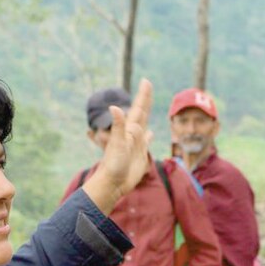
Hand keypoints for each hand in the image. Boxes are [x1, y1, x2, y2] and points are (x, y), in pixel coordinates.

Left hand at [83, 79, 153, 212]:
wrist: (113, 183)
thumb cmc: (114, 164)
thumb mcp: (117, 144)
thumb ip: (118, 126)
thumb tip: (114, 107)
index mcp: (129, 130)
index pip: (138, 109)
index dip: (143, 96)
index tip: (146, 81)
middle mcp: (133, 134)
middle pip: (141, 113)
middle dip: (145, 99)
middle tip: (147, 85)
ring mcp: (136, 144)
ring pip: (143, 125)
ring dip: (146, 114)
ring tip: (147, 105)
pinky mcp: (139, 154)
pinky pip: (146, 141)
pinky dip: (149, 136)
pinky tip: (151, 133)